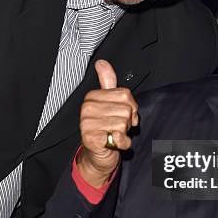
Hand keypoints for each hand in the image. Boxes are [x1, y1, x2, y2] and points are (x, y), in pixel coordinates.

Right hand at [78, 60, 138, 186]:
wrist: (98, 154)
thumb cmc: (106, 127)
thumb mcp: (109, 102)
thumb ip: (107, 82)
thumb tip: (101, 62)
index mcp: (92, 96)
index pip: (125, 95)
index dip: (130, 107)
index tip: (120, 114)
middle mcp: (87, 108)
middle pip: (126, 109)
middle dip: (127, 121)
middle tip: (117, 127)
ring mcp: (87, 123)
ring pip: (123, 123)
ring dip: (124, 132)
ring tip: (114, 134)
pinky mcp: (91, 139)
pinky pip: (119, 136)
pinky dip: (123, 143)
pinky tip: (114, 143)